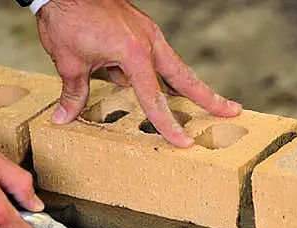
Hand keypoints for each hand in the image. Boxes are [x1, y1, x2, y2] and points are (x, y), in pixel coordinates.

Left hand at [36, 0, 242, 147]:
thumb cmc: (67, 17)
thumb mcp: (69, 62)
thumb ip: (74, 93)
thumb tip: (64, 118)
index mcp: (134, 52)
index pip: (155, 98)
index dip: (168, 124)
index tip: (184, 142)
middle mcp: (148, 41)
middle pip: (184, 76)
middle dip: (208, 97)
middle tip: (232, 111)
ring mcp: (146, 32)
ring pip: (173, 65)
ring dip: (187, 85)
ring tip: (208, 103)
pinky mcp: (138, 28)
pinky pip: (153, 56)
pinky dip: (156, 73)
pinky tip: (152, 85)